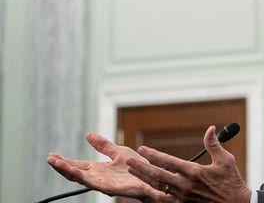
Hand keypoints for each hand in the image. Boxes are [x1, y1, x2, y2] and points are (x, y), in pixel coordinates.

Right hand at [47, 132, 170, 201]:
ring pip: (81, 179)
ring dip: (67, 171)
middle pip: (75, 173)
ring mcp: (104, 184)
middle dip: (61, 167)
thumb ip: (103, 146)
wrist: (154, 177)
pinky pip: (94, 183)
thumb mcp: (119, 152)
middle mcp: (99, 178)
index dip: (64, 161)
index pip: (78, 166)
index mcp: (99, 170)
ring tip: (55, 163)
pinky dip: (82, 177)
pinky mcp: (111, 188)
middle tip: (49, 158)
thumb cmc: (138, 167)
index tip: (51, 155)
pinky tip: (73, 171)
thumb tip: (88, 135)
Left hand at [127, 125, 251, 202]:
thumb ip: (214, 144)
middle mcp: (186, 185)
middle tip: (129, 161)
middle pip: (158, 176)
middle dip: (142, 167)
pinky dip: (153, 194)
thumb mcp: (225, 160)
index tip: (142, 149)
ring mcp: (183, 198)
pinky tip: (145, 189)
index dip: (154, 155)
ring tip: (133, 172)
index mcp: (195, 172)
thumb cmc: (231, 182)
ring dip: (144, 179)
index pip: (168, 161)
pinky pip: (164, 200)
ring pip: (158, 188)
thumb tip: (211, 128)